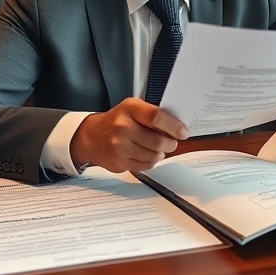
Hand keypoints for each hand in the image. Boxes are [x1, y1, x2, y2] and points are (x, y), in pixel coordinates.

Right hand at [69, 98, 188, 173]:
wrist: (92, 137)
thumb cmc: (116, 121)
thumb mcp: (132, 109)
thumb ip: (153, 115)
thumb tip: (177, 127)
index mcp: (129, 108)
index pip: (156, 117)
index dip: (173, 126)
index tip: (183, 132)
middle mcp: (122, 127)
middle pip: (158, 140)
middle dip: (170, 143)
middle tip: (171, 142)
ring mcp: (119, 146)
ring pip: (154, 156)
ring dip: (160, 153)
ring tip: (156, 148)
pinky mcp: (119, 162)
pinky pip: (146, 166)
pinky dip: (150, 161)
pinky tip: (145, 154)